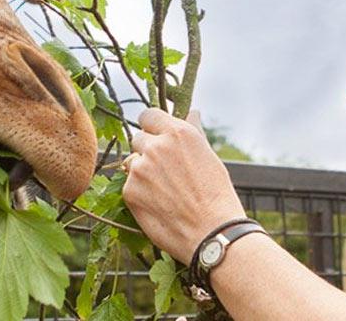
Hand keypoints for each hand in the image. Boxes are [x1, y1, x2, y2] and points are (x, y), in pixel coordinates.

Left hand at [121, 108, 246, 262]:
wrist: (212, 232)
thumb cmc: (216, 195)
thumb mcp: (209, 156)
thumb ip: (193, 132)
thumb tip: (192, 112)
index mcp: (178, 133)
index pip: (148, 115)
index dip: (152, 127)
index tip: (157, 137)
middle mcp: (156, 146)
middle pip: (138, 138)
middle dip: (148, 150)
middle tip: (165, 171)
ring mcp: (140, 168)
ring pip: (132, 163)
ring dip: (142, 172)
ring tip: (165, 191)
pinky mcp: (130, 191)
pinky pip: (129, 185)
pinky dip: (140, 193)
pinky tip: (159, 205)